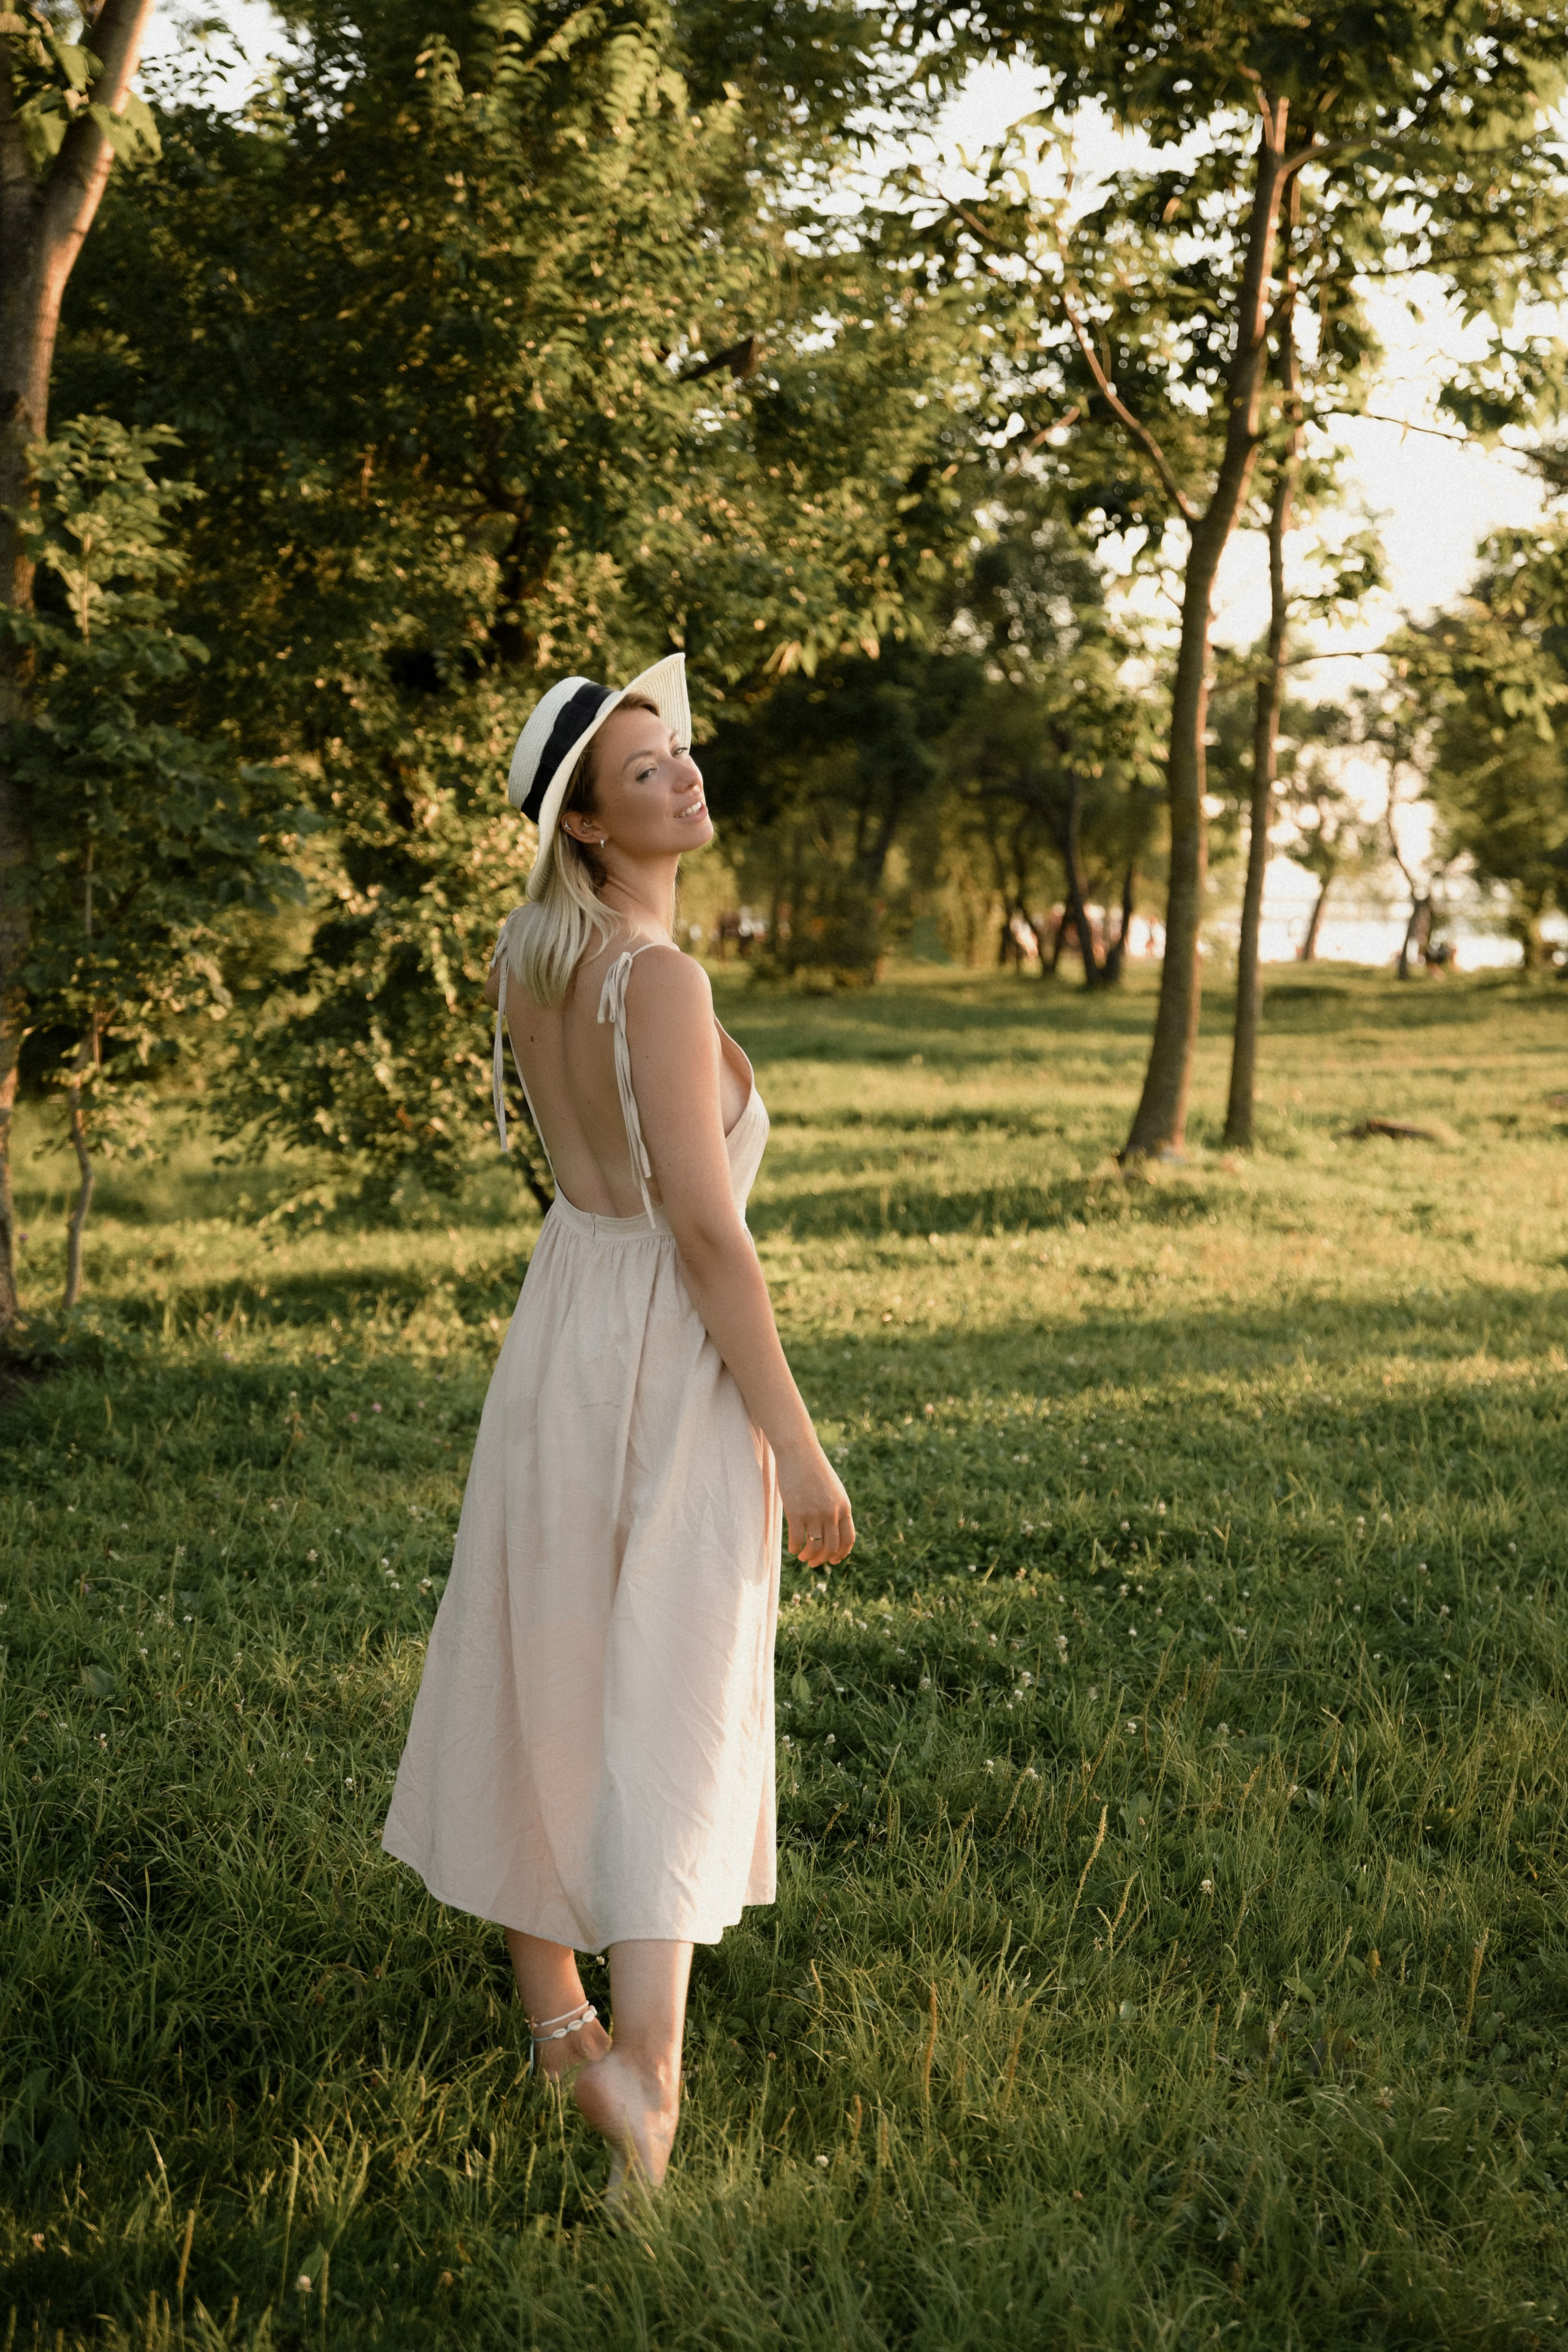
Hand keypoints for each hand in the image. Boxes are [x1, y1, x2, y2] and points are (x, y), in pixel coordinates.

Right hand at [777, 1443, 854, 1567]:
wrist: (799, 1452)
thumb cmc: (814, 1470)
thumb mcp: (833, 1490)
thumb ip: (836, 1509)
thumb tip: (832, 1532)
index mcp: (844, 1507)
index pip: (848, 1540)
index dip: (841, 1554)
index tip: (833, 1561)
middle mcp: (832, 1513)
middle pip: (831, 1547)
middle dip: (822, 1559)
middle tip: (813, 1562)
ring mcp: (814, 1513)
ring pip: (814, 1547)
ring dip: (808, 1556)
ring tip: (802, 1556)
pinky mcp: (796, 1513)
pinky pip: (797, 1539)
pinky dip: (795, 1547)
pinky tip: (792, 1547)